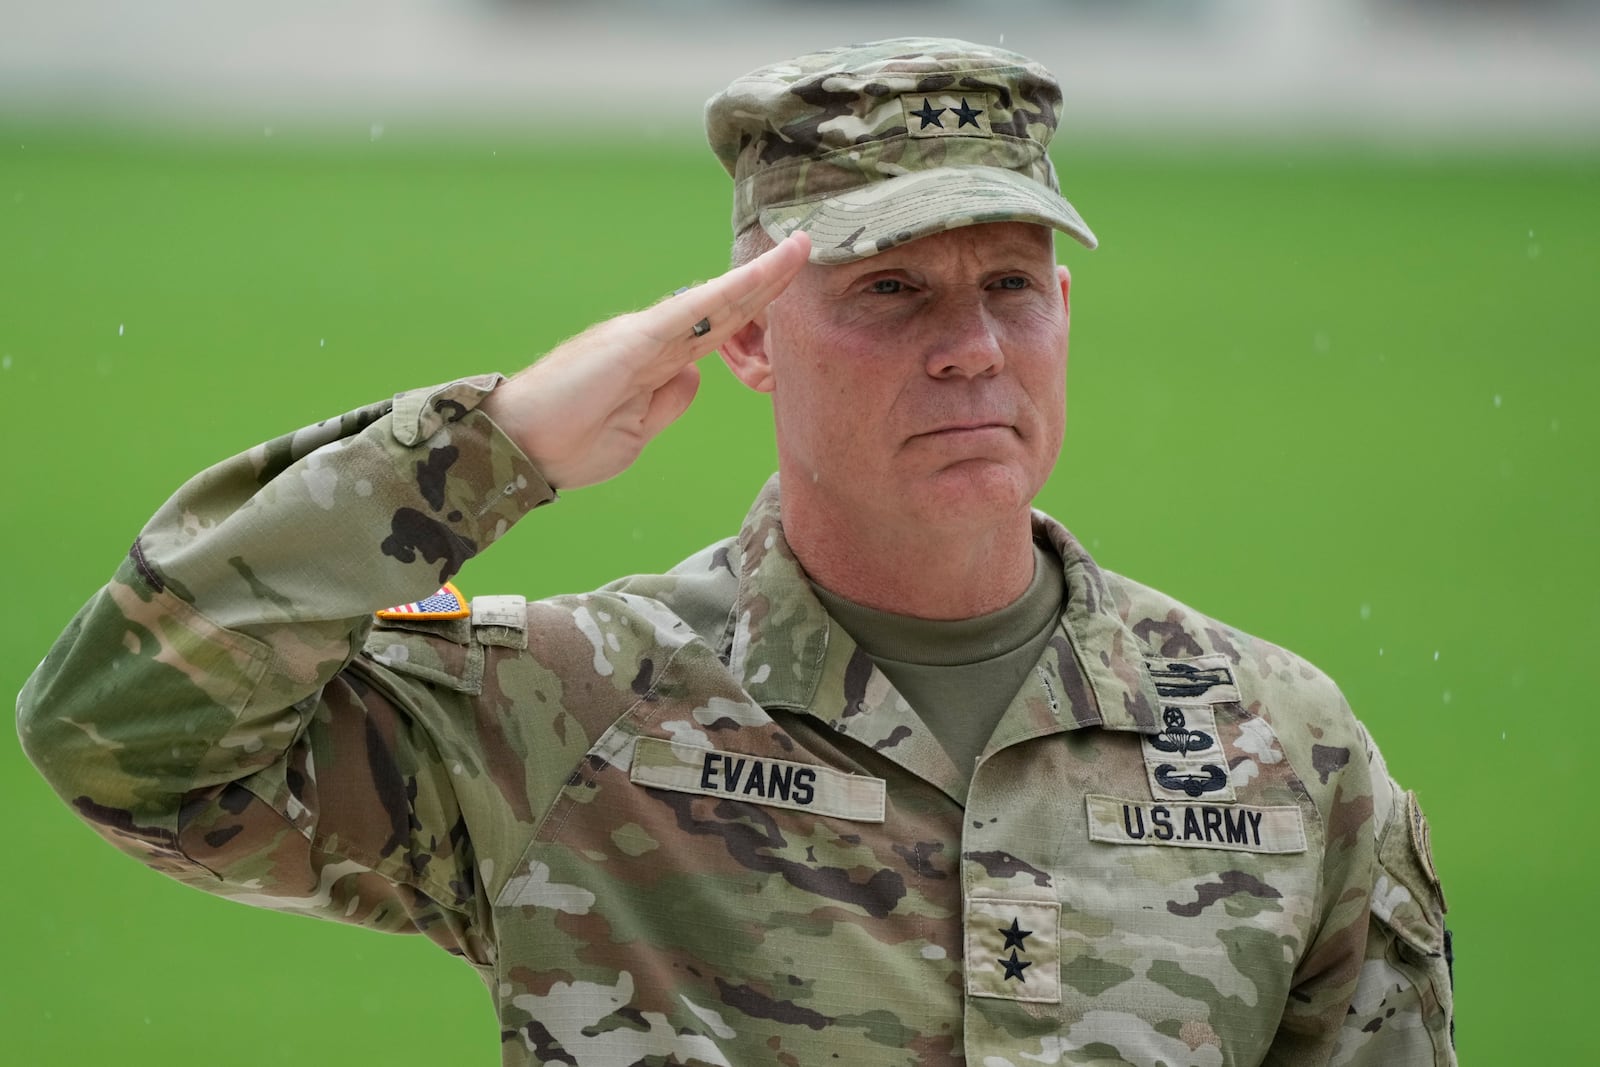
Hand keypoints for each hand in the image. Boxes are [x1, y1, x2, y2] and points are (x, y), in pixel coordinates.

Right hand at [481, 231, 809, 489]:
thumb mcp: (637, 432)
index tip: (788, 288)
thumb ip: (669, 402)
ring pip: (713, 302)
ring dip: (758, 279)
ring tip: (797, 252)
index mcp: (654, 361)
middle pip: (723, 307)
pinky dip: (724, 294)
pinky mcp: (632, 342)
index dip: (754, 308)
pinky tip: (756, 278)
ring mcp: (642, 336)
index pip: (717, 330)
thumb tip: (696, 376)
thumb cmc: (568, 445)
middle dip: (767, 281)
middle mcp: (652, 338)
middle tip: (804, 249)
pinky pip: (689, 314)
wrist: (518, 448)